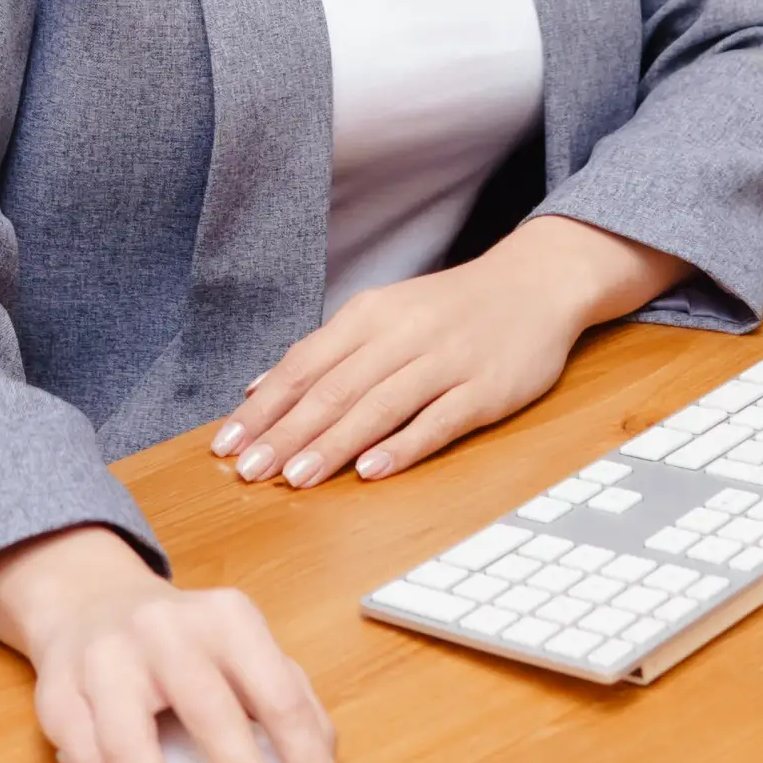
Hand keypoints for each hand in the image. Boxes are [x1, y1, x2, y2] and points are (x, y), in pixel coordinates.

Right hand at [0, 526, 346, 762]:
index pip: (277, 692)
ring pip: (130, 747)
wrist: (89, 602)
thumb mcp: (240, 647)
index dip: (307, 760)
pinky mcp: (59, 699)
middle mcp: (163, 630)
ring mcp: (104, 661)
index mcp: (224, 618)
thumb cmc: (182, 642)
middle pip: (209, 712)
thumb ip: (287, 697)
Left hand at [211, 215, 690, 488]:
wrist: (535, 283)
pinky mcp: (484, 390)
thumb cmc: (449, 308)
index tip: (227, 446)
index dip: (265, 408)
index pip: (305, 365)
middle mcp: (403, 335)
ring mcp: (445, 363)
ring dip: (334, 444)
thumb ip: (324, 353)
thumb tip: (257, 390)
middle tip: (249, 473)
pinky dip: (403, 446)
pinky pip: (438, 421)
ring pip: (379, 406)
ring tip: (296, 478)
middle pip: (335, 389)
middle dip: (287, 434)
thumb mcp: (383, 315)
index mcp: (371, 315)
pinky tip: (372, 470)